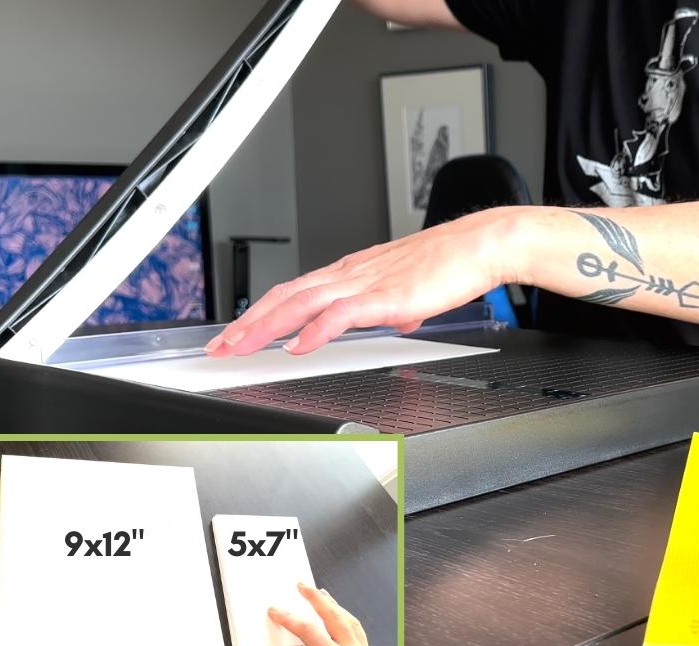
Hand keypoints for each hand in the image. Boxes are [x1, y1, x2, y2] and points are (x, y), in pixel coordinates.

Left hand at [205, 207, 525, 357]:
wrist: (478, 246)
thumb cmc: (450, 264)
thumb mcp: (412, 290)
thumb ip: (396, 307)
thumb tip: (395, 322)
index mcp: (352, 272)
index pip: (293, 291)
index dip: (260, 312)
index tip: (238, 332)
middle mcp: (350, 274)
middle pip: (285, 296)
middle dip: (248, 322)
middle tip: (220, 345)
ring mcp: (365, 284)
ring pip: (302, 304)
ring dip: (267, 327)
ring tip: (242, 346)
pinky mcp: (385, 297)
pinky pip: (341, 314)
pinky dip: (315, 331)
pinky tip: (299, 346)